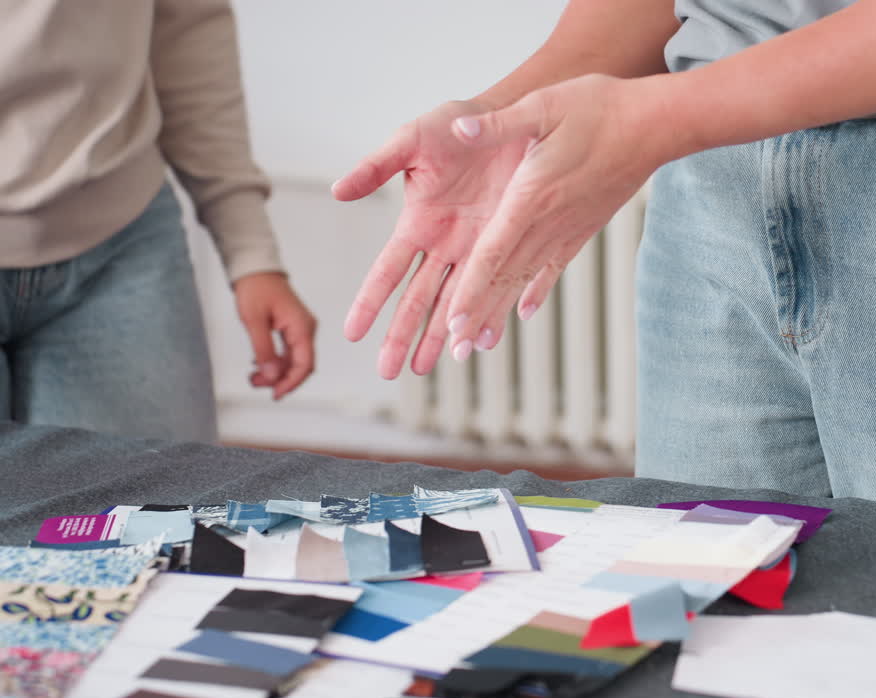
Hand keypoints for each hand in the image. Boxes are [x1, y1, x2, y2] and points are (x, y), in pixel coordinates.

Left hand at [233, 272, 316, 399]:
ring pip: (295, 361)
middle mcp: (306, 329)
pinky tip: (260, 365)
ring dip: (277, 372)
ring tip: (254, 377)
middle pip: (301, 365)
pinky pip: (290, 352)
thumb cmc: (256, 288)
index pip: (305, 364)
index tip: (276, 394)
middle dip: (281, 379)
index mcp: (302, 326)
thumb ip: (263, 350)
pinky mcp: (294, 329)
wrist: (256, 270)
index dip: (291, 382)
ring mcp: (301, 329)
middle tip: (257, 384)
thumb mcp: (254, 321)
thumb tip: (271, 376)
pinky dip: (276, 362)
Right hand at [331, 99, 527, 378]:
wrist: (509, 117)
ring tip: (424, 370)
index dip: (369, 302)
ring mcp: (477, 249)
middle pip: (418, 299)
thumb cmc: (455, 124)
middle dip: (400, 336)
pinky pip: (499, 287)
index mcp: (417, 223)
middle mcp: (445, 244)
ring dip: (440, 337)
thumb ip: (375, 167)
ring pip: (454, 303)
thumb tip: (337, 191)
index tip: (351, 334)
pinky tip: (479, 342)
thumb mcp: (410, 140)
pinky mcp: (508, 246)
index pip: (387, 272)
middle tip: (387, 372)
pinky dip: (489, 315)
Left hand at [440, 74, 671, 360]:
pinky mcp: (583, 226)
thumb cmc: (601, 107)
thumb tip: (459, 129)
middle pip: (505, 276)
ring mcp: (568, 228)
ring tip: (480, 342)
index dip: (471, 288)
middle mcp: (548, 221)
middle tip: (455, 351)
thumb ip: (499, 123)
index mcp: (532, 194)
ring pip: (526, 278)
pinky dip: (537, 289)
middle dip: (478, 314)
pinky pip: (554, 266)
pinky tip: (525, 311)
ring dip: (501, 310)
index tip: (453, 321)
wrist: (655, 125)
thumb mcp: (544, 105)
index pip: (494, 251)